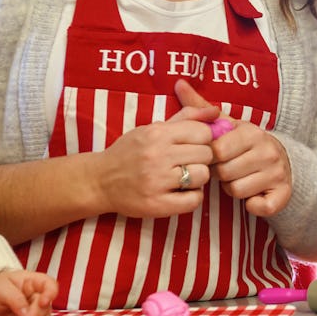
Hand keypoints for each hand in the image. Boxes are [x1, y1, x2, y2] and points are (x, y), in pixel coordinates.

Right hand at [92, 99, 217, 218]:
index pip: (203, 132)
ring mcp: (157, 181)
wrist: (100, 180)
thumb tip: (216, 111)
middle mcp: (157, 155)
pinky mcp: (157, 204)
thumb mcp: (153, 128)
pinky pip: (194, 200)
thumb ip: (186, 117)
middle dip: (202, 158)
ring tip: (184, 177)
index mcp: (157, 133)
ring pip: (202, 176)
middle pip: (206, 154)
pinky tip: (181, 192)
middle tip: (188, 162)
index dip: (204, 139)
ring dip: (198, 178)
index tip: (195, 145)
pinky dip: (193, 197)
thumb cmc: (130, 152)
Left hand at [175, 79, 292, 216]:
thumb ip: (201, 108)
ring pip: (237, 190)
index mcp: (251, 132)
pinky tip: (253, 196)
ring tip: (239, 179)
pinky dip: (253, 205)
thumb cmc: (244, 144)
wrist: (281, 162)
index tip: (218, 155)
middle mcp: (267, 150)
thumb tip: (179, 83)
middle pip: (225, 173)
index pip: (218, 151)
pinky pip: (259, 207)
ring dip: (233, 189)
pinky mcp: (283, 194)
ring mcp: (277, 172)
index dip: (212, 157)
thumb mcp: (226, 125)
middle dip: (221, 174)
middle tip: (228, 169)